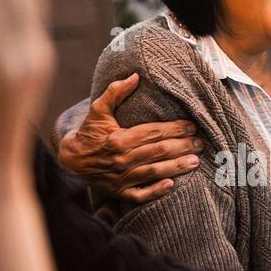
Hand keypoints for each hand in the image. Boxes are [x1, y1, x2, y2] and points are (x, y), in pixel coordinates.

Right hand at [58, 73, 202, 203]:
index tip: (191, 126)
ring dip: (176, 167)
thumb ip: (116, 92)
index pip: (153, 133)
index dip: (174, 129)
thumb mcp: (98, 109)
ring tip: (195, 161)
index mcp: (119, 139)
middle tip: (199, 143)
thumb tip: (136, 76)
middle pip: (158, 152)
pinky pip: (140, 195)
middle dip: (181, 146)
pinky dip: (155, 191)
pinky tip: (171, 185)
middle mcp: (122, 160)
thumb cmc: (89, 133)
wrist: (71, 161)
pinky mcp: (120, 192)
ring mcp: (121, 178)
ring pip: (154, 172)